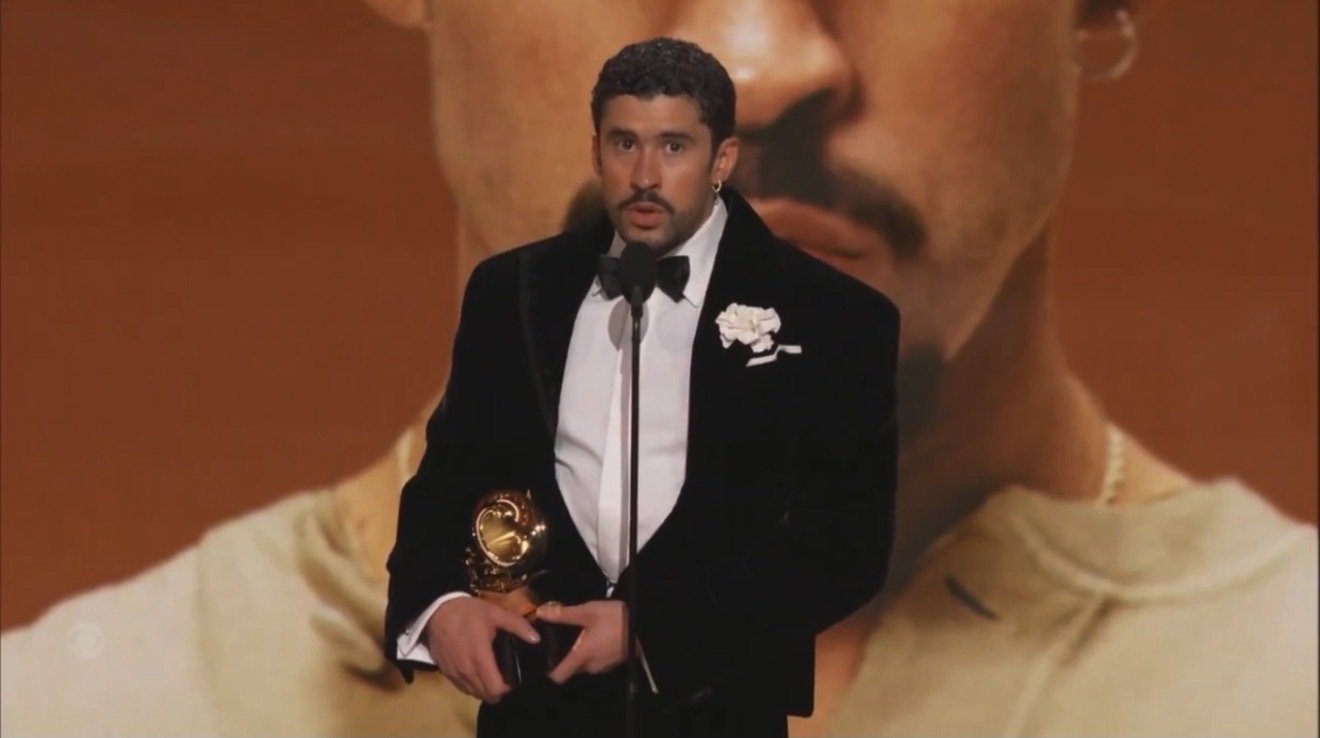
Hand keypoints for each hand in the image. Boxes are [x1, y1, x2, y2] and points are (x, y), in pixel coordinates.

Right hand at [426, 596, 540, 703]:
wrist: (436, 611)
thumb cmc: (467, 613)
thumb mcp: (495, 613)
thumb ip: (517, 626)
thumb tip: (537, 639)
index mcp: (480, 657)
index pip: (495, 688)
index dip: (508, 688)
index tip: (514, 680)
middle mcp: (466, 670)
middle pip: (486, 695)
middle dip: (498, 691)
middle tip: (506, 679)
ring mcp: (454, 674)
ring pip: (473, 693)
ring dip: (484, 690)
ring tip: (493, 677)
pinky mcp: (446, 673)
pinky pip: (462, 688)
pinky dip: (472, 686)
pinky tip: (478, 675)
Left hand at [537, 600, 629, 683]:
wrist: (645, 624)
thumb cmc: (616, 618)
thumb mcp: (588, 611)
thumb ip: (563, 614)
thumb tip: (540, 613)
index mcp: (581, 656)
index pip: (558, 676)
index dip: (549, 671)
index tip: (543, 658)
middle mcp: (591, 666)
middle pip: (571, 668)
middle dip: (565, 656)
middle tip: (561, 639)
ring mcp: (604, 666)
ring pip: (584, 664)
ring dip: (581, 654)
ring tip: (579, 636)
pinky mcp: (614, 663)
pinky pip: (596, 661)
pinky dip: (593, 653)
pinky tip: (596, 638)